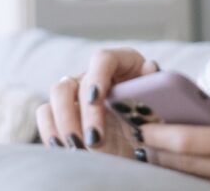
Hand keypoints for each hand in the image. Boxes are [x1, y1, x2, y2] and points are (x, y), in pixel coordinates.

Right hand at [35, 48, 159, 158]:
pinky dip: (51, 131)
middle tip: (93, 140)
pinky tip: (64, 149)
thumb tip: (150, 67)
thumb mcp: (162, 98)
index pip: (102, 60)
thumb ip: (157, 84)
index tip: (95, 99)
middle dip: (80, 113)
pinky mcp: (63, 109)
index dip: (97, 77)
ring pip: (56, 94)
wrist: (145, 131)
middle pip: (74, 82)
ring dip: (63, 123)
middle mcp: (94, 73)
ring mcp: (76, 90)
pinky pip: (46, 113)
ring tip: (78, 149)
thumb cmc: (155, 109)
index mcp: (120, 62)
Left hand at [138, 85, 209, 190]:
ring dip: (172, 169)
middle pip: (188, 165)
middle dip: (159, 153)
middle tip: (138, 139)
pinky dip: (194, 182)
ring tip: (151, 154)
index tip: (144, 126)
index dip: (164, 136)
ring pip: (196, 182)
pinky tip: (182, 170)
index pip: (195, 141)